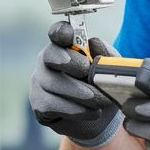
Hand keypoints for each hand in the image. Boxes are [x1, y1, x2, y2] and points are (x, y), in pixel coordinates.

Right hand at [29, 21, 122, 147]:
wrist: (102, 118)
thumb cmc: (102, 86)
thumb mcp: (110, 70)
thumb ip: (105, 56)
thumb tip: (94, 43)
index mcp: (66, 46)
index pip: (57, 32)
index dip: (61, 31)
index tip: (70, 35)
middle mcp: (47, 61)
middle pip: (50, 55)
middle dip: (71, 63)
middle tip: (87, 71)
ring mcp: (40, 82)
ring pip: (52, 83)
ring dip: (80, 93)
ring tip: (100, 100)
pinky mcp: (39, 104)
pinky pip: (52, 104)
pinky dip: (75, 109)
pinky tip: (91, 112)